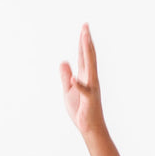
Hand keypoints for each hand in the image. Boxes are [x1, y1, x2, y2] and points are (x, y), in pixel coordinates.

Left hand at [60, 22, 106, 137]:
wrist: (90, 128)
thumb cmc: (81, 110)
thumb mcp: (68, 91)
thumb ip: (66, 76)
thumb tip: (63, 61)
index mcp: (85, 77)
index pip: (83, 56)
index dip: (83, 42)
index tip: (84, 27)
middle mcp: (90, 79)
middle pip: (88, 57)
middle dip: (86, 41)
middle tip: (86, 26)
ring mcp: (91, 89)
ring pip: (90, 67)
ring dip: (87, 53)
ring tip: (84, 39)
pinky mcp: (89, 100)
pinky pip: (84, 91)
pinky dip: (79, 85)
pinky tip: (74, 78)